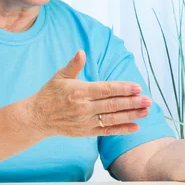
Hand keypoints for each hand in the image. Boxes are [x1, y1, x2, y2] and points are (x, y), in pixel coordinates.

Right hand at [25, 50, 151, 137]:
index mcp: (79, 92)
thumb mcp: (60, 76)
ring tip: (146, 111)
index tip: (137, 87)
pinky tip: (135, 126)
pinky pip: (107, 131)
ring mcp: (85, 122)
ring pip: (112, 118)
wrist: (36, 117)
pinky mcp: (86, 132)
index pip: (105, 89)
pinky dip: (122, 130)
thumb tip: (82, 52)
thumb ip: (74, 65)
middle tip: (148, 100)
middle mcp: (83, 108)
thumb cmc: (50, 93)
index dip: (123, 89)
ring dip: (131, 115)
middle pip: (112, 105)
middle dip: (132, 103)